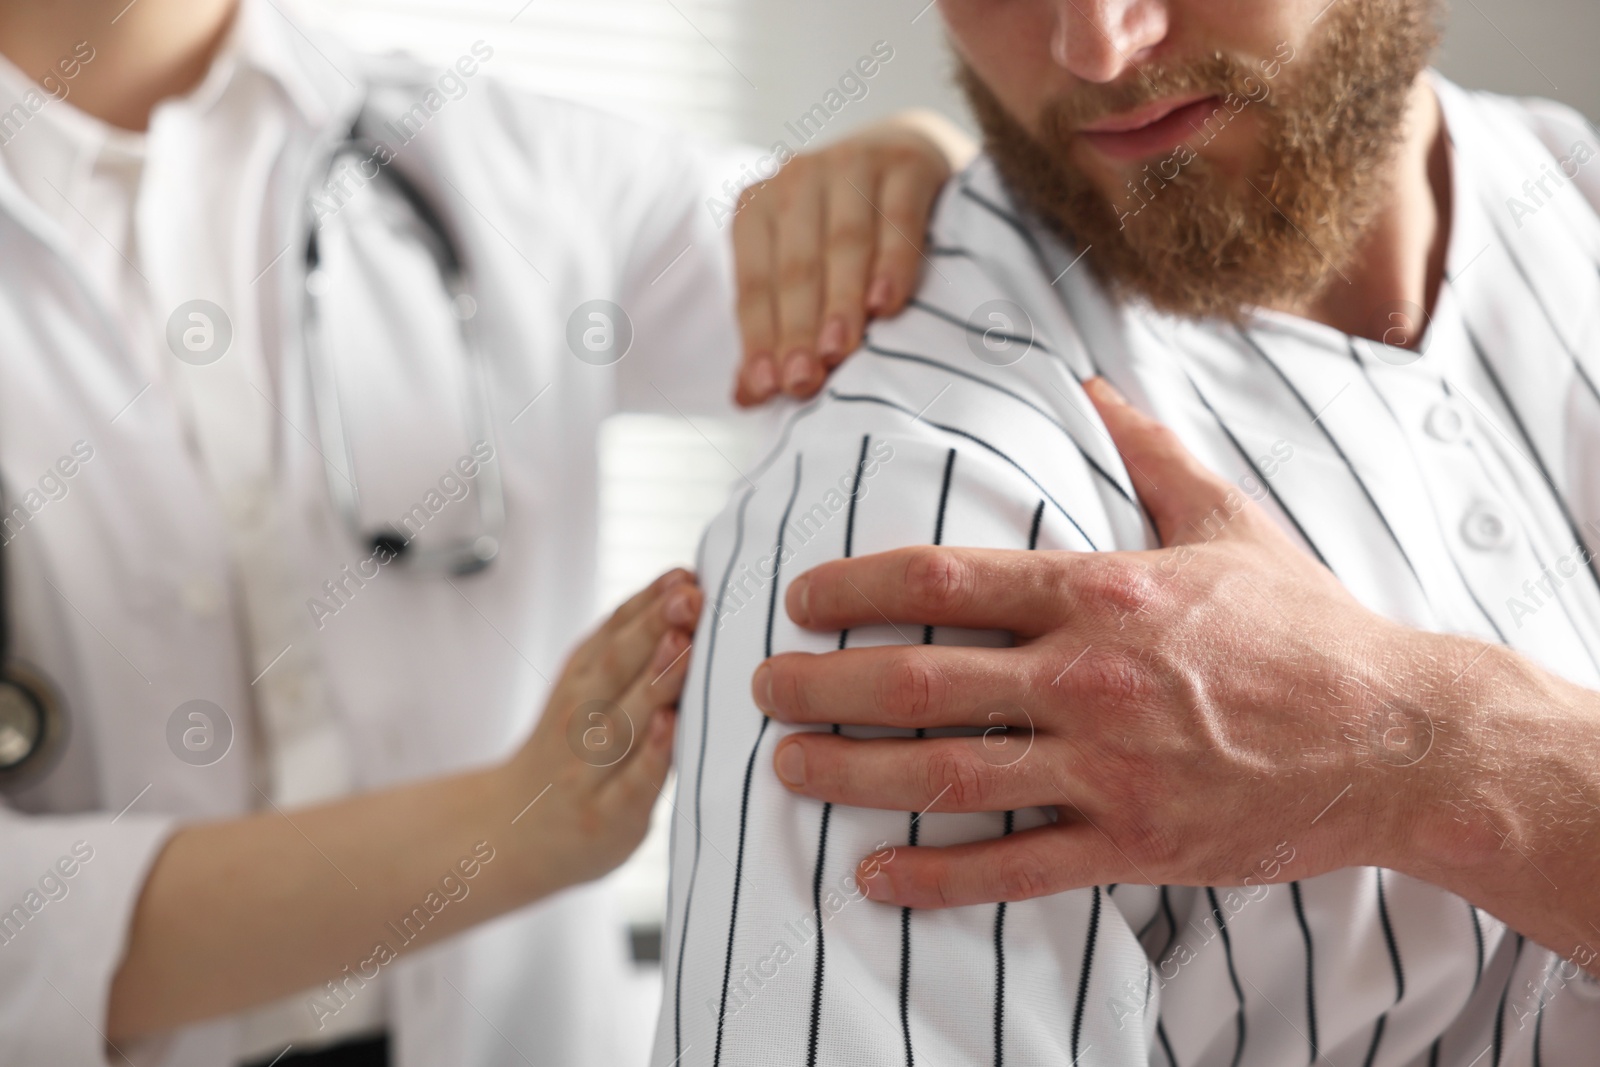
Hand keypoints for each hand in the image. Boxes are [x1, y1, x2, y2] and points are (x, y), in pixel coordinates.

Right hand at [502, 568, 700, 893]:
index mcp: (581, 680)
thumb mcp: (586, 689)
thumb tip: (684, 582)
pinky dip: (650, 755)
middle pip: (616, 668)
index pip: (613, 635)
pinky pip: (630, 784)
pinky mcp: (607, 818)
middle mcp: (580, 719)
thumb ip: (629, 644)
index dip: (649, 604)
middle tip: (690, 598)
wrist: (514, 834)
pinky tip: (669, 726)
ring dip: (655, 680)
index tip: (685, 576)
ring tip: (683, 644)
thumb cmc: (573, 751)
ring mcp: (590, 770)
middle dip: (654, 628)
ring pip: (623, 720)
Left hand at [733, 110, 975, 405]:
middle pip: (796, 267)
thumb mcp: (807, 277)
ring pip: (844, 243)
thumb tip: (748, 399)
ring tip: (840, 351)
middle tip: (804, 381)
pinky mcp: (907, 163)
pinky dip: (893, 263)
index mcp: (758, 209)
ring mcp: (852, 163)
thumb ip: (777, 334)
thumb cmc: (849, 237)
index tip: (770, 389)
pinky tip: (888, 304)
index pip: (755, 285)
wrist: (911, 160)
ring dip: (841, 300)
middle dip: (798, 328)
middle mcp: (797, 179)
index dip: (760, 338)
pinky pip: (897, 218)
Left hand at [754, 380, 1463, 907]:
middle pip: (920, 678)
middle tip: (760, 685)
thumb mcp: (1228, 519)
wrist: (1397, 737)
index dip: (855, 585)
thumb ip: (1147, 450)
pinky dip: (937, 876)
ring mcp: (1109, 768)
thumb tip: (1089, 383)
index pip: (945, 577)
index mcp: (1102, 591)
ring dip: (852, 772)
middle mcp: (1090, 677)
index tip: (800, 597)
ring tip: (787, 767)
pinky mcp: (1135, 843)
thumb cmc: (1307, 625)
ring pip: (948, 772)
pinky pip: (1015, 867)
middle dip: (823, 683)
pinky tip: (874, 876)